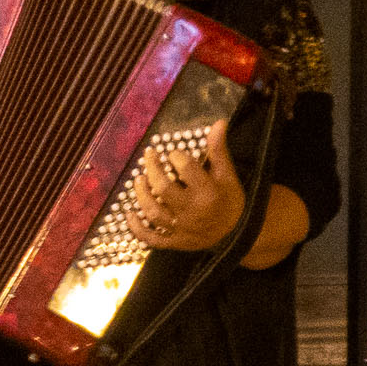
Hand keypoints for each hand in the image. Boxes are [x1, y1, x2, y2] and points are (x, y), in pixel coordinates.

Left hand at [126, 118, 246, 250]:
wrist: (237, 234)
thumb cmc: (230, 201)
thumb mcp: (227, 175)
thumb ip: (218, 150)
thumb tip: (218, 122)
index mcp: (209, 193)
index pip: (186, 170)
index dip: (176, 157)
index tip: (173, 153)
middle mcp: (193, 212)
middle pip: (164, 189)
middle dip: (152, 169)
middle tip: (149, 156)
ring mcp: (182, 229)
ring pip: (154, 212)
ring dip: (141, 194)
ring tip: (138, 179)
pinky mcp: (175, 242)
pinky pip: (151, 238)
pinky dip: (137, 228)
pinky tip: (129, 214)